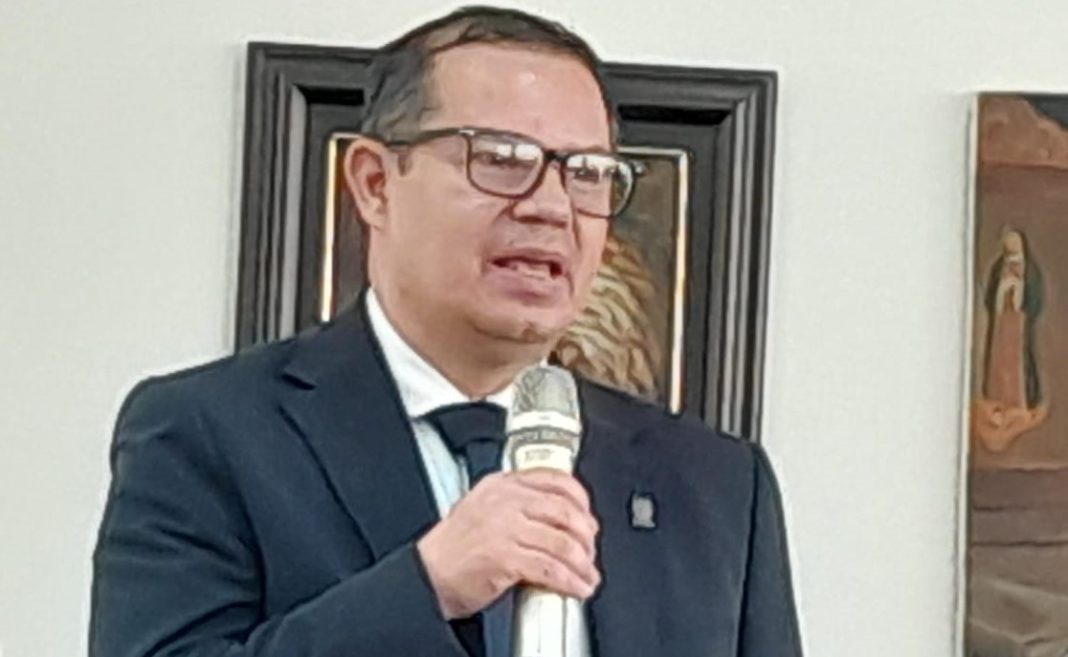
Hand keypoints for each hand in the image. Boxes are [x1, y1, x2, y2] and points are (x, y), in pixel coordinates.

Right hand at [416, 469, 600, 619]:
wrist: (427, 575)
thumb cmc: (453, 547)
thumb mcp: (483, 507)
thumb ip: (516, 502)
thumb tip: (558, 515)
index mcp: (501, 484)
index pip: (554, 480)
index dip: (581, 500)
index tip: (589, 517)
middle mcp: (504, 501)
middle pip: (564, 511)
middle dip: (586, 535)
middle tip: (590, 550)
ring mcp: (504, 528)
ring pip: (561, 542)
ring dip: (582, 563)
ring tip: (587, 575)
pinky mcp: (504, 557)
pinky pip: (549, 568)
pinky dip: (569, 580)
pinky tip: (576, 587)